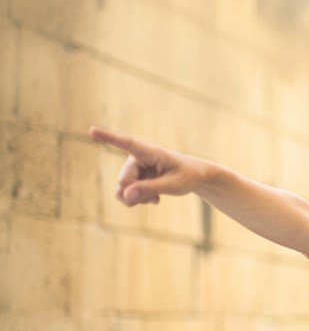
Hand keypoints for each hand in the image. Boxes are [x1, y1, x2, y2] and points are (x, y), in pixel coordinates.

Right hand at [89, 126, 203, 206]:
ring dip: (136, 198)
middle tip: (156, 198)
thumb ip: (151, 189)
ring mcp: (134, 168)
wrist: (194, 177)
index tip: (92, 130)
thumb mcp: (174, 185)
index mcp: (150, 152)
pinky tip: (153, 199)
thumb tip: (125, 196)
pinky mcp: (134, 178)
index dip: (109, 138)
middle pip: (124, 180)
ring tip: (154, 198)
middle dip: (136, 194)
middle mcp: (137, 158)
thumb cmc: (187, 176)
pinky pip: (125, 194)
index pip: (126, 143)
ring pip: (122, 189)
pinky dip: (136, 199)